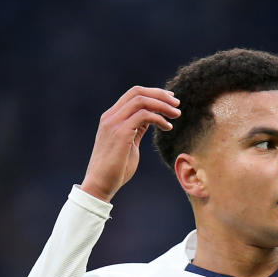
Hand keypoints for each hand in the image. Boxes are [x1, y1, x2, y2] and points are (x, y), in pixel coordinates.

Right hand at [79, 87, 180, 201]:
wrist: (100, 184)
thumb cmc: (116, 169)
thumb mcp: (129, 143)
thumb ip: (136, 129)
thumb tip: (148, 120)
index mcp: (111, 117)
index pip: (133, 94)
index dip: (153, 93)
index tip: (170, 100)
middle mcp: (111, 116)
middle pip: (137, 92)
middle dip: (160, 94)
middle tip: (177, 103)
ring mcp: (114, 123)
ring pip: (141, 101)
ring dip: (162, 105)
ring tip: (177, 114)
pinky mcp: (121, 133)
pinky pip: (143, 116)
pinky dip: (158, 118)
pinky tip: (168, 127)